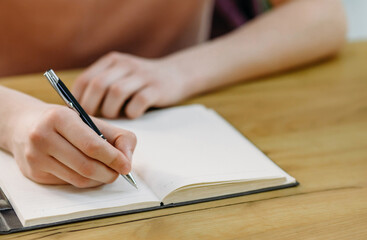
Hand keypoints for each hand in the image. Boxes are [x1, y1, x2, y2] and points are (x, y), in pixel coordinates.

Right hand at [9, 103, 136, 187]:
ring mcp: (35, 157)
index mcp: (59, 118)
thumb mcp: (91, 119)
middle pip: (86, 166)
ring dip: (99, 180)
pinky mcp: (34, 173)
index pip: (92, 145)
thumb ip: (117, 136)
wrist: (23, 124)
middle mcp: (42, 137)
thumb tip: (127, 161)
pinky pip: (68, 183)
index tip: (126, 166)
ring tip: (107, 172)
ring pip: (78, 179)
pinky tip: (88, 172)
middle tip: (119, 172)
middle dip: (109, 173)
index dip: (113, 158)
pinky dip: (84, 181)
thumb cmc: (65, 122)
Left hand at [72, 52, 188, 118]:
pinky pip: (139, 101)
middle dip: (92, 106)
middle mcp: (126, 65)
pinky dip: (132, 112)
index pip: (86, 79)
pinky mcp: (157, 88)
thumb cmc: (141, 83)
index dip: (79, 99)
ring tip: (115, 116)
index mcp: (112, 61)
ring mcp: (143, 75)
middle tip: (94, 120)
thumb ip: (103, 86)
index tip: (80, 114)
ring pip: (117, 92)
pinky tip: (133, 114)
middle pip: (99, 84)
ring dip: (112, 110)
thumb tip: (79, 111)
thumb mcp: (121, 75)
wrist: (177, 74)